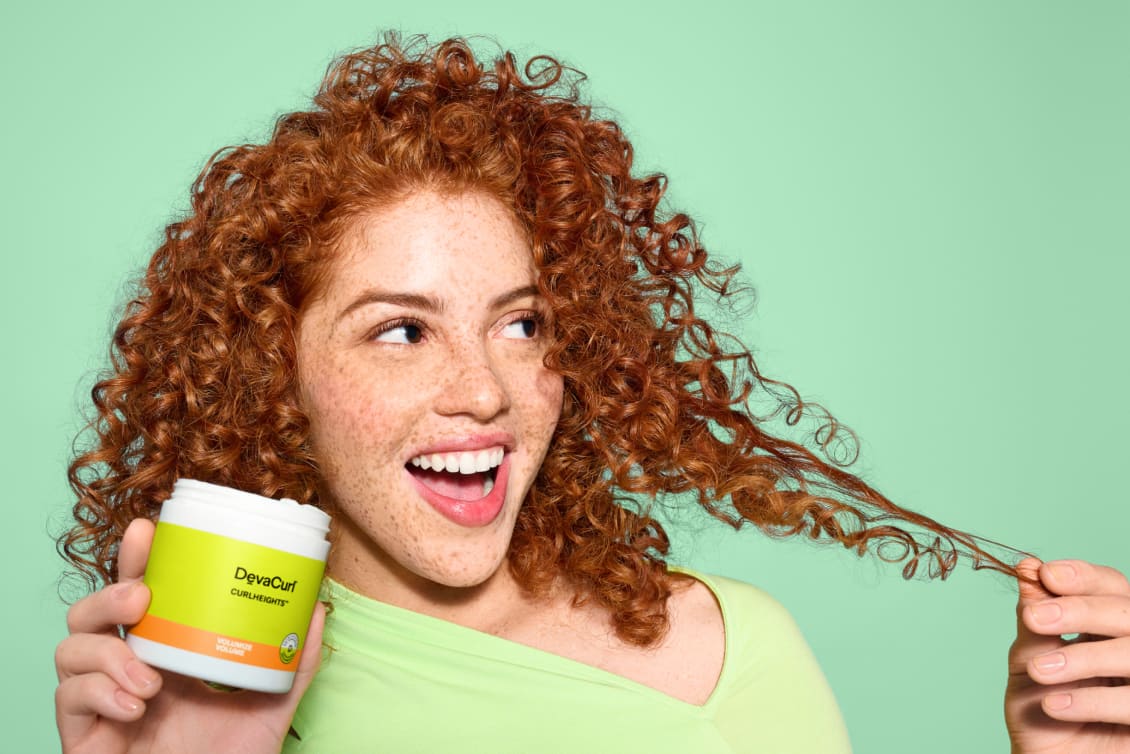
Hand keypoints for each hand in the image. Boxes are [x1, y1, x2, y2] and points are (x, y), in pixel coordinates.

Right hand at [55, 518, 324, 753]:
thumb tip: (316, 609)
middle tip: (143, 598)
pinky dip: (98, 693)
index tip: (149, 530)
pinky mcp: (84, 736)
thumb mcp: (272, 704)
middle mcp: (129, 669)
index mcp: (166, 651)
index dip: (138, 560)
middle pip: (91, 611)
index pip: (141, 595)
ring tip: (152, 678)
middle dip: (109, 592)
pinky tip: (137, 706)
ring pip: (69, 647)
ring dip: (107, 652)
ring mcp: (102, 701)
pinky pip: (67, 699)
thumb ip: (296, 661)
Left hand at [1005, 558, 1129, 752]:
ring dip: (1082, 658)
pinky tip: (1053, 705)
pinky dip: (1091, 701)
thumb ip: (1034, 620)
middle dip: (1080, 610)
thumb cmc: (1040, 709)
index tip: (1047, 574)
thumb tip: (1027, 567)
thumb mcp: (1028, 660)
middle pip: (1126, 611)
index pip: (1110, 585)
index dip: (1083, 577)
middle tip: (1035, 619)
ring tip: (1040, 670)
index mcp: (1107, 625)